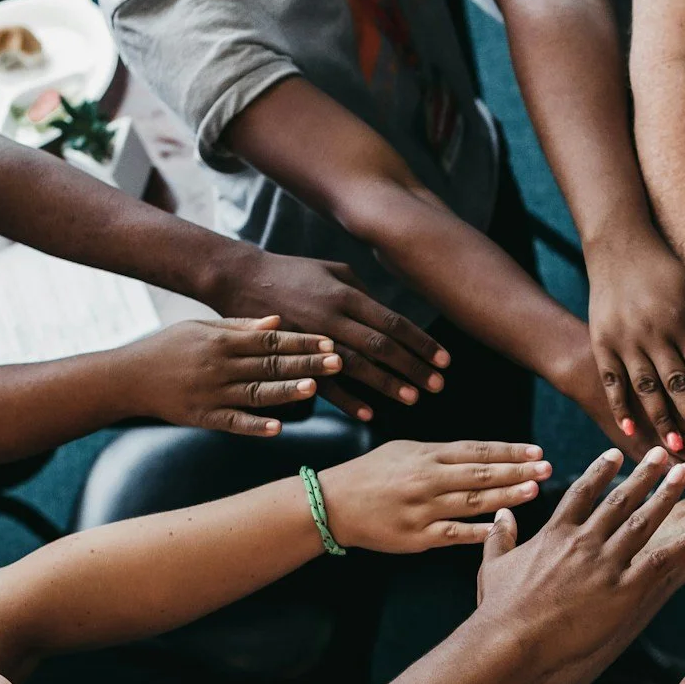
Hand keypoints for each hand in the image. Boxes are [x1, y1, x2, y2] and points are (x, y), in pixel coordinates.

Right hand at [126, 316, 342, 434]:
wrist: (126, 378)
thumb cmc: (167, 348)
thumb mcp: (200, 328)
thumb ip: (239, 326)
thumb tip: (276, 320)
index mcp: (221, 341)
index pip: (269, 339)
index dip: (300, 341)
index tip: (329, 341)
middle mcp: (219, 366)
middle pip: (269, 364)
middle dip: (305, 363)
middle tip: (338, 362)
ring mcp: (211, 393)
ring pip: (256, 393)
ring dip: (286, 391)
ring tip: (314, 388)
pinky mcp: (202, 417)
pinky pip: (233, 423)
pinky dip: (255, 426)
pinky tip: (278, 428)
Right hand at [203, 247, 448, 421]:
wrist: (240, 278)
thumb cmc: (292, 273)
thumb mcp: (332, 270)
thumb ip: (363, 291)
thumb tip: (389, 315)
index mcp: (346, 294)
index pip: (393, 321)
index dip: (420, 342)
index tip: (444, 359)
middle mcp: (333, 316)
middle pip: (381, 345)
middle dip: (412, 367)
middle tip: (437, 385)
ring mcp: (312, 337)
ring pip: (357, 366)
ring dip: (387, 384)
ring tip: (412, 399)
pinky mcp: (292, 355)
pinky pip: (324, 382)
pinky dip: (348, 400)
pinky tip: (369, 413)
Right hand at [318, 440, 553, 552]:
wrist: (333, 503)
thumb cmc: (371, 474)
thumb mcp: (404, 451)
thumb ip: (441, 453)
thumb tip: (482, 453)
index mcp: (426, 456)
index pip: (476, 450)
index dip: (509, 450)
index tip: (536, 450)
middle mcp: (427, 480)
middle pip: (480, 474)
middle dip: (517, 471)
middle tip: (546, 468)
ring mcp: (423, 509)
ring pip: (472, 502)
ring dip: (506, 497)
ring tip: (534, 491)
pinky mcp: (417, 537)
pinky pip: (454, 534)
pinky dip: (479, 530)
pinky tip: (503, 526)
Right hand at [474, 446, 684, 670]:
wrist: (512, 638)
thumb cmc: (499, 608)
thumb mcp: (492, 566)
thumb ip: (500, 537)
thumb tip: (501, 516)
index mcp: (554, 532)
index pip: (582, 493)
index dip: (601, 472)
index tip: (616, 455)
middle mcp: (583, 540)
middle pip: (620, 500)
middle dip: (644, 475)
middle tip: (662, 455)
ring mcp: (605, 563)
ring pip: (643, 522)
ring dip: (666, 498)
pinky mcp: (622, 590)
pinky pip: (659, 562)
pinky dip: (683, 545)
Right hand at [587, 230, 684, 454]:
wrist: (617, 245)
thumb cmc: (662, 268)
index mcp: (681, 321)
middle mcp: (654, 333)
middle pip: (678, 383)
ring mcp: (625, 339)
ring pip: (646, 388)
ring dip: (661, 419)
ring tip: (674, 446)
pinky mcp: (602, 341)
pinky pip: (613, 381)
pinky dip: (621, 407)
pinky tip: (630, 431)